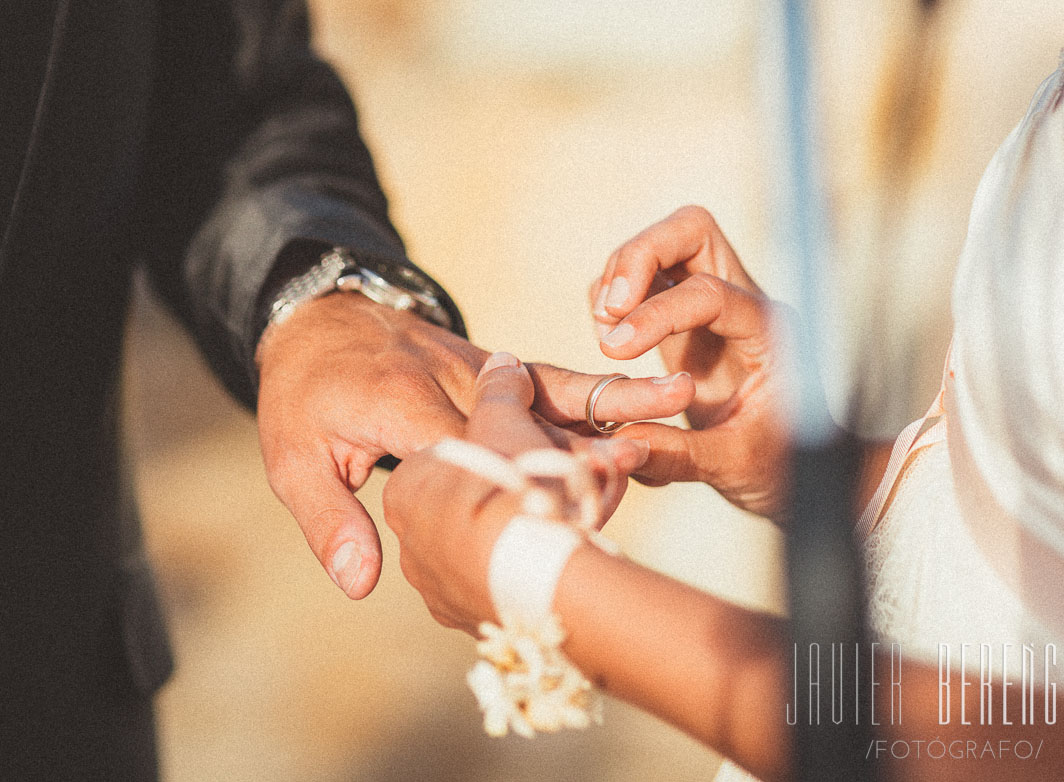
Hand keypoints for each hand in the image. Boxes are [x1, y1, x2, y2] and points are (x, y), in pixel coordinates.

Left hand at [255, 292, 692, 597]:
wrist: (321, 314)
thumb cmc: (304, 394)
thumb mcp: (293, 457)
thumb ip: (332, 519)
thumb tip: (362, 583)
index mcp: (404, 405)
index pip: (473, 452)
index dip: (516, 486)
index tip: (563, 521)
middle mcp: (454, 380)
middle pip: (530, 420)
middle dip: (585, 446)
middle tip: (643, 458)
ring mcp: (480, 369)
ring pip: (555, 389)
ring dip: (612, 402)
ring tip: (678, 400)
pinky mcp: (497, 366)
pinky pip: (553, 380)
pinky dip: (598, 393)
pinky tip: (648, 402)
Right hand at [590, 205, 788, 516]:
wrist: (794, 465)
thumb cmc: (779, 464)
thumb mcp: (734, 468)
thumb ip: (680, 455)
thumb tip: (625, 442)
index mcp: (769, 331)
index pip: (709, 292)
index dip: (657, 314)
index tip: (615, 351)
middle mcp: (744, 301)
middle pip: (690, 230)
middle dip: (638, 257)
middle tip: (608, 313)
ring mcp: (713, 304)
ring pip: (663, 244)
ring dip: (621, 277)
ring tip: (607, 337)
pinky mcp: (685, 318)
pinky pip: (644, 279)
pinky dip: (616, 295)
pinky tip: (611, 340)